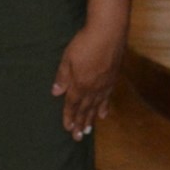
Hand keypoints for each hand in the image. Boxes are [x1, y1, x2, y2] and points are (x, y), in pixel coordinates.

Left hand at [52, 22, 119, 139]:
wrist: (109, 32)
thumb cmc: (85, 42)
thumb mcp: (68, 58)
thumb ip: (62, 76)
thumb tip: (56, 93)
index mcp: (79, 84)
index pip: (72, 105)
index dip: (69, 117)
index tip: (67, 128)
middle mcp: (92, 88)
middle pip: (85, 109)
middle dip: (80, 123)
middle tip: (78, 137)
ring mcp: (104, 85)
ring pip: (96, 106)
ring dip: (91, 119)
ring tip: (88, 131)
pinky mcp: (113, 78)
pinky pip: (108, 98)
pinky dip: (104, 107)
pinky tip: (103, 114)